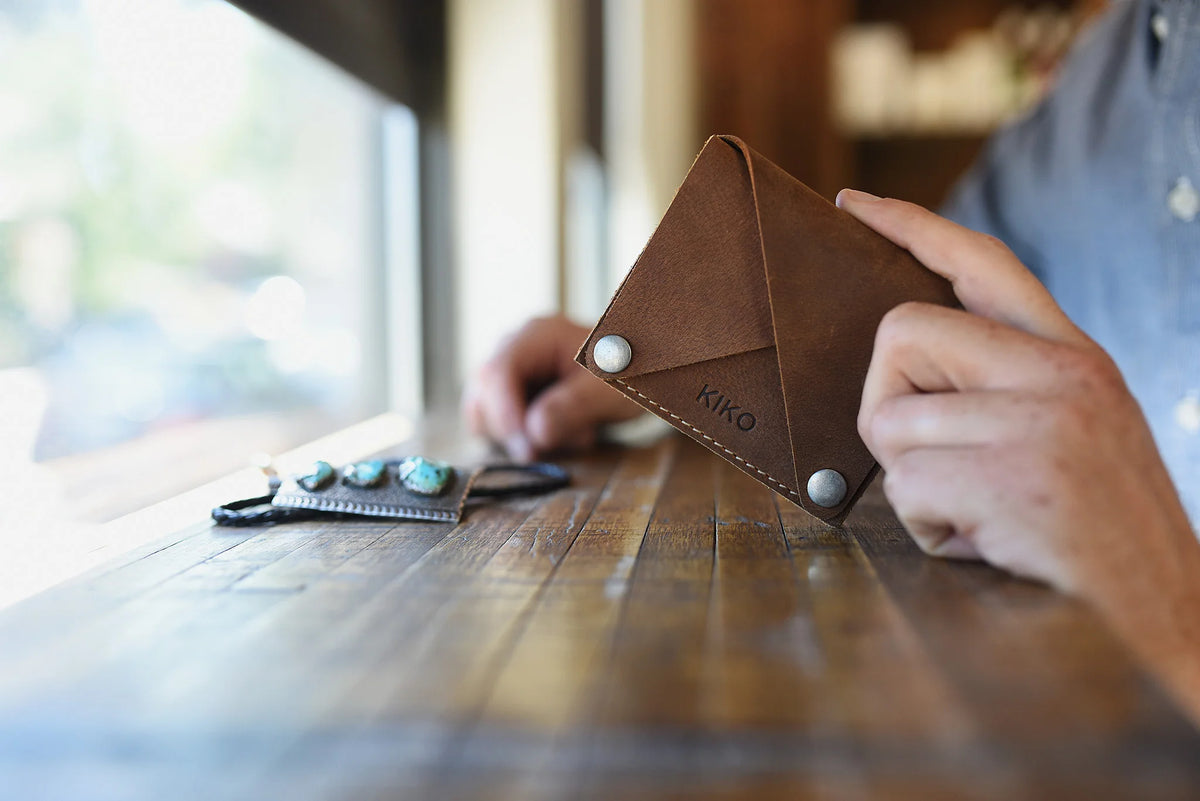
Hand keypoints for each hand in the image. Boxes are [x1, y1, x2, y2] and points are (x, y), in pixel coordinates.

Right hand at [463, 315, 641, 459]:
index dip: (504, 414)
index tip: (526, 448)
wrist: (640, 370)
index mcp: (535, 335)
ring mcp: (509, 373)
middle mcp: (513, 349)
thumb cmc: (627, 370)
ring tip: (572, 434)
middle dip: (512, 430)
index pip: (497, 373)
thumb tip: (535, 431)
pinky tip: (565, 433)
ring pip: (484, 415)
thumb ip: (573, 406)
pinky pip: (500, 425)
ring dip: (521, 437)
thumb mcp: (608, 389)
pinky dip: (527, 439)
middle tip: (548, 451)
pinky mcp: (512, 395)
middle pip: (482, 395)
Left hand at [838, 189, 1199, 718]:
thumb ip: (1003, 388)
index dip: (910, 226)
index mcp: (1074, 357)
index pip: (980, 262)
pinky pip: (907, 486)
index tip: (854, 207)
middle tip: (930, 460)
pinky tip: (983, 543)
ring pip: (893, 422)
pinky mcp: (1018, 479)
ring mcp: (1044, 423)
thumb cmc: (1095, 534)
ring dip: (914, 485)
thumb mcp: (1069, 435)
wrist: (1164, 617)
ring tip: (977, 514)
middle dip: (887, 405)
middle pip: (902, 333)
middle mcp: (1064, 373)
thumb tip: (902, 378)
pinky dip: (928, 528)